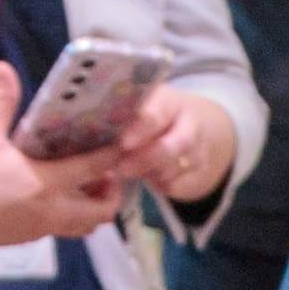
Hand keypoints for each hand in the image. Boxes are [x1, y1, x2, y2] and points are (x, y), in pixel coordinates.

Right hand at [0, 59, 130, 249]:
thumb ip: (3, 102)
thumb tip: (4, 66)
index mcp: (45, 183)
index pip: (93, 169)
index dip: (113, 155)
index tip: (122, 141)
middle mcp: (51, 211)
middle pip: (102, 211)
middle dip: (112, 192)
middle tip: (107, 170)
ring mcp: (42, 229)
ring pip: (86, 226)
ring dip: (94, 206)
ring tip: (86, 182)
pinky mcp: (31, 238)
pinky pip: (66, 229)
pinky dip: (74, 214)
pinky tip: (62, 193)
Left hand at [110, 84, 235, 205]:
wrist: (194, 127)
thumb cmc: (153, 116)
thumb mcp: (142, 106)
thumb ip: (121, 116)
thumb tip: (90, 131)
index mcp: (169, 102)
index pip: (156, 115)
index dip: (139, 130)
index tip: (123, 143)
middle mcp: (189, 125)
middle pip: (169, 147)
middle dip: (142, 160)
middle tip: (119, 169)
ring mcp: (197, 151)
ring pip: (171, 170)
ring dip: (147, 174)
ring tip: (125, 171)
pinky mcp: (198, 174)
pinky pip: (176, 186)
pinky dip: (158, 185)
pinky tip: (147, 178)